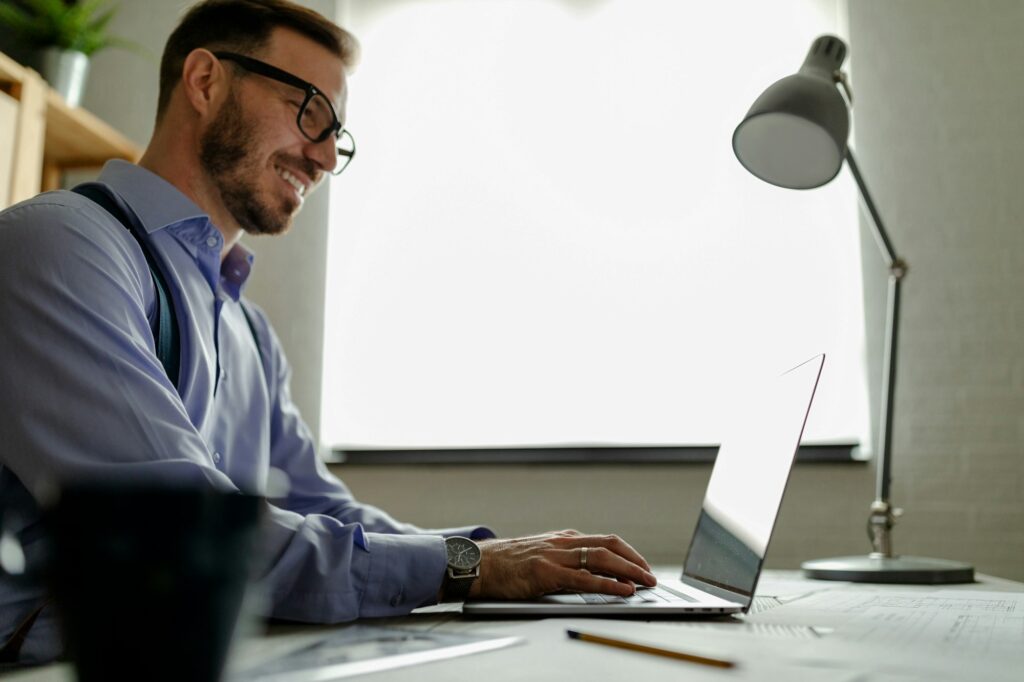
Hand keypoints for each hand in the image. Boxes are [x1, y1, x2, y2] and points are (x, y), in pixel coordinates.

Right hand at [467, 530, 656, 599]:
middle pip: (609, 545)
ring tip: (645, 582)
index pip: (604, 540)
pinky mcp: (546, 573)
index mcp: (563, 538)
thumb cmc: (507, 564)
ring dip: (629, 570)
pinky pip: (584, 578)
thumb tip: (589, 572)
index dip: (628, 552)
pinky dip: (608, 584)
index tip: (642, 566)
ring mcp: (555, 556)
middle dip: (635, 560)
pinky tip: (623, 590)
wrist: (478, 564)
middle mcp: (563, 543)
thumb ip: (563, 559)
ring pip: (602, 558)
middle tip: (651, 575)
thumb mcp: (540, 554)